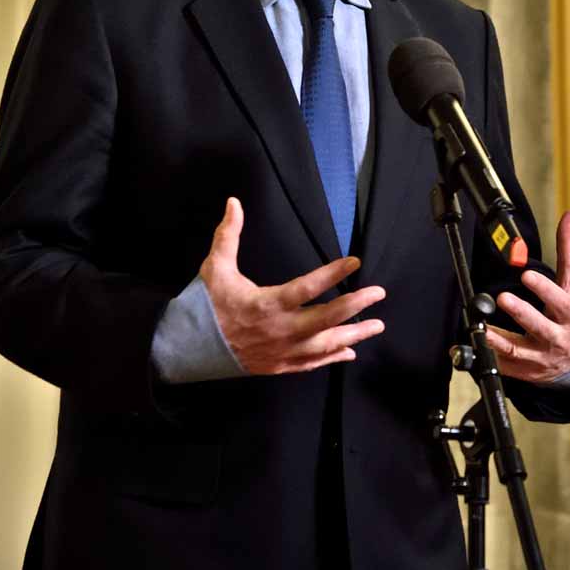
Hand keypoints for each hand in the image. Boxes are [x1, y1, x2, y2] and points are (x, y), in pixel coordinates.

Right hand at [199, 197, 385, 374]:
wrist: (190, 348)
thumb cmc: (207, 305)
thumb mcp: (215, 267)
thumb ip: (228, 234)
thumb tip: (234, 202)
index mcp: (267, 304)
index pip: (307, 288)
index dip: (332, 274)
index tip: (354, 262)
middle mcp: (280, 330)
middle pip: (326, 319)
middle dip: (356, 306)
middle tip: (379, 293)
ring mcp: (281, 351)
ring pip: (325, 345)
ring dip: (354, 335)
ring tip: (377, 325)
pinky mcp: (279, 366)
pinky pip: (312, 363)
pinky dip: (333, 357)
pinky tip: (350, 352)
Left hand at [485, 210, 569, 383]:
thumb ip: (568, 247)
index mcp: (569, 313)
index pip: (559, 301)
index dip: (544, 289)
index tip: (527, 274)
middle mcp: (556, 337)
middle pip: (539, 327)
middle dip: (522, 313)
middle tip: (503, 298)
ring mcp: (540, 356)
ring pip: (518, 350)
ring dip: (499, 340)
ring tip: (481, 326)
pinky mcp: (525, 370)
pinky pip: (504, 366)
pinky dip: (485, 358)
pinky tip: (469, 346)